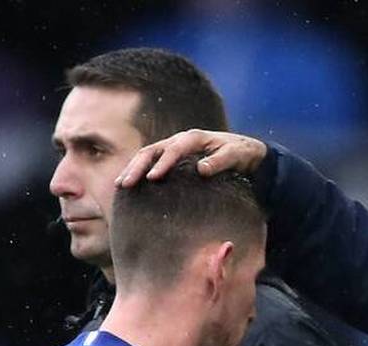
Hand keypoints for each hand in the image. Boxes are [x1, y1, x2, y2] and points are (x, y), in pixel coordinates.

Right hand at [117, 130, 267, 187]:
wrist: (246, 151)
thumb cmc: (242, 154)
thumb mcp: (236, 156)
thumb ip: (220, 161)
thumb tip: (201, 170)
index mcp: (194, 138)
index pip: (174, 149)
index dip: (162, 163)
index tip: (152, 178)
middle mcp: (181, 140)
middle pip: (153, 150)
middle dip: (137, 166)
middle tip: (125, 184)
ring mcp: (175, 147)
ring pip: (148, 155)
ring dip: (133, 169)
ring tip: (121, 185)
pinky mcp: (174, 158)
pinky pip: (152, 162)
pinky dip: (140, 171)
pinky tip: (130, 186)